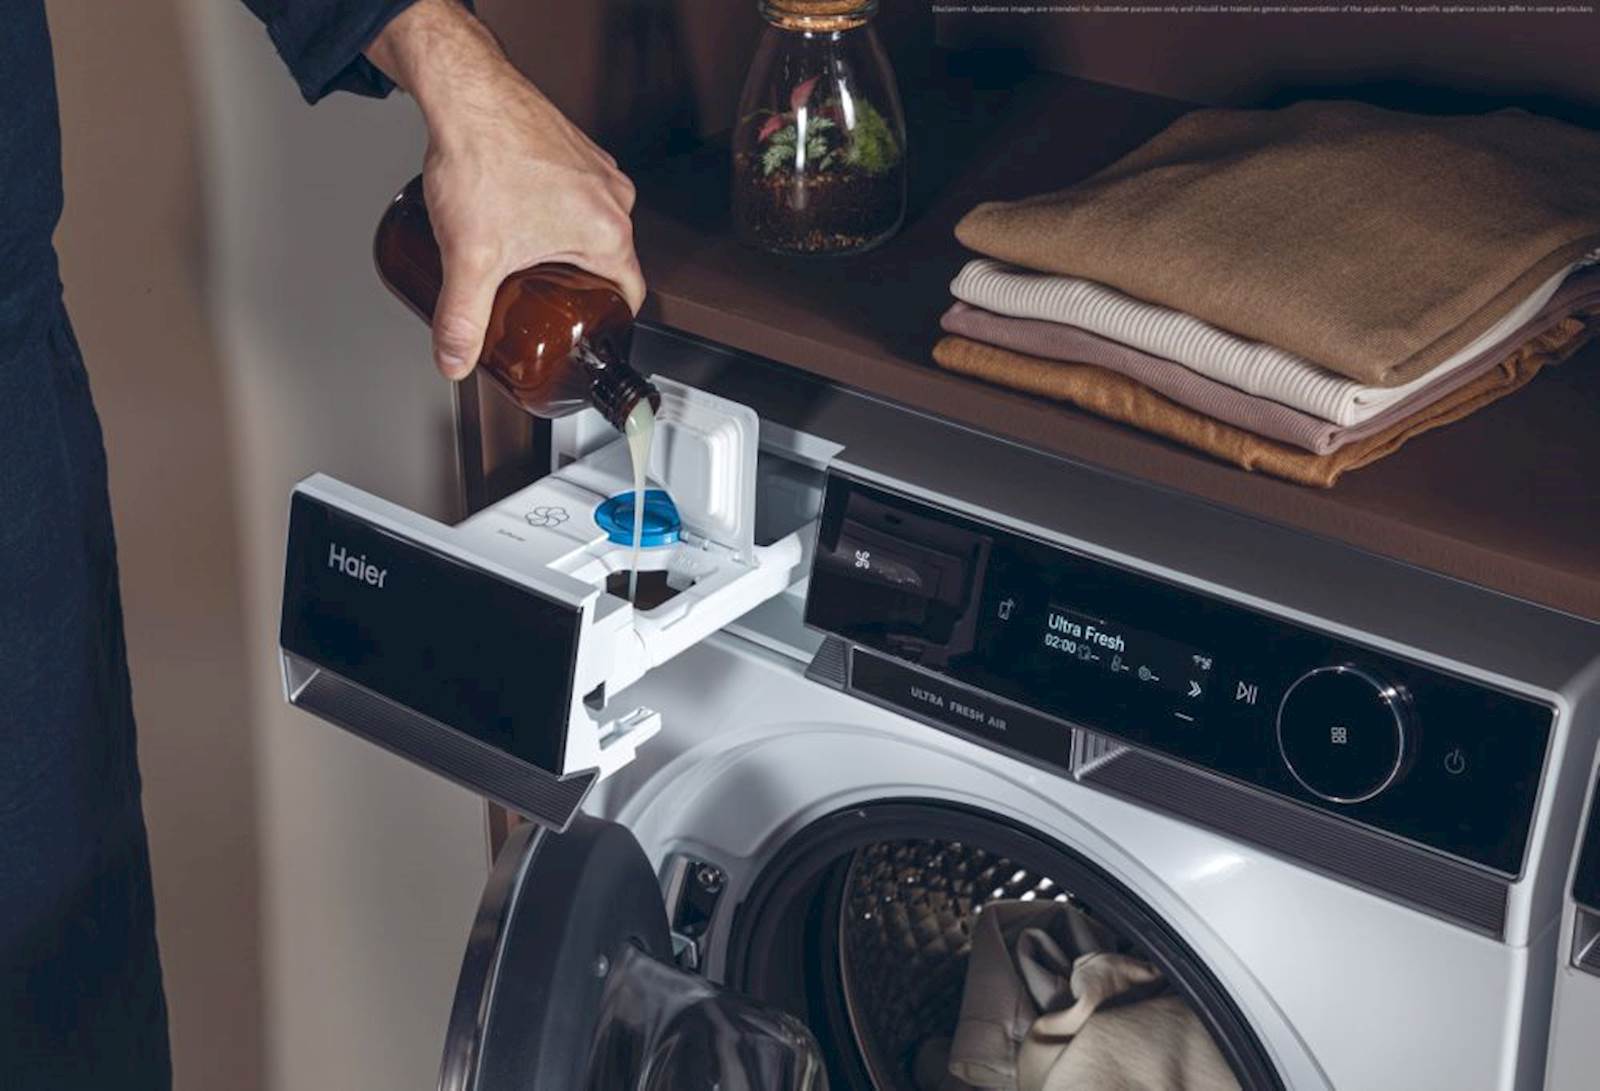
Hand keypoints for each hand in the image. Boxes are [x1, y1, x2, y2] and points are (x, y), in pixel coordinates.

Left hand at [365, 0, 644, 379]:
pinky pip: (576, 194)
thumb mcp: (471, 256)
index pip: (630, 297)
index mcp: (608, 232)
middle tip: (544, 303)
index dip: (611, 323)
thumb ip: (462, 319)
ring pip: (591, 226)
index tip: (593, 334)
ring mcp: (597, 169)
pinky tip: (517, 214)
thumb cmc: (485, 154)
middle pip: (608, 264)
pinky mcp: (574, 149)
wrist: (466, 92)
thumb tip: (456, 359)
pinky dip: (554, 211)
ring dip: (564, 247)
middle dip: (577, 287)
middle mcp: (613, 198)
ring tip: (525, 259)